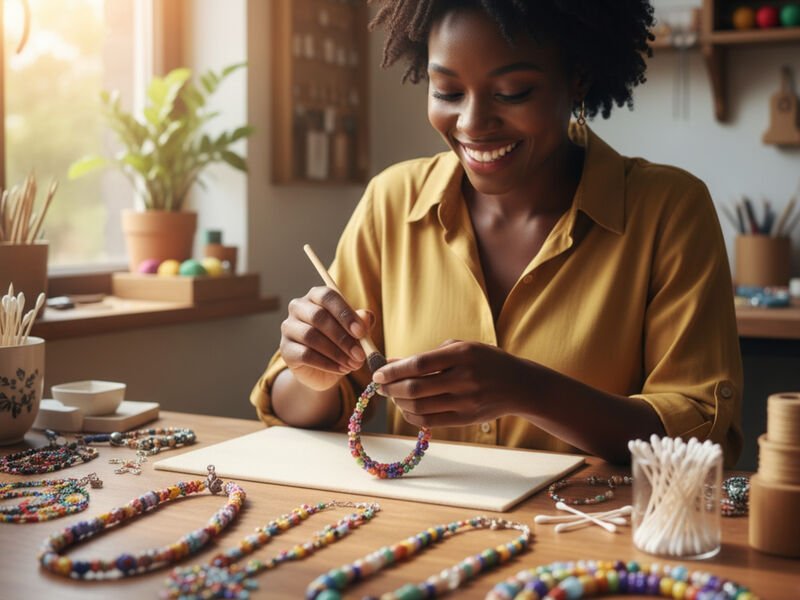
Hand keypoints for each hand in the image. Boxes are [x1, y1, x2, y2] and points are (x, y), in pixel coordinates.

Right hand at [279, 286, 373, 390]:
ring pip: (311, 336)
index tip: (361, 332)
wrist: (325, 370)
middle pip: (318, 316)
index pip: (328, 296)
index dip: (345, 313)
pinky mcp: (286, 349)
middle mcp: (298, 307)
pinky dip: (327, 364)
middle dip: (342, 337)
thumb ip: (362, 323)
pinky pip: (306, 355)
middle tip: (359, 354)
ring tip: (353, 364)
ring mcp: (289, 328)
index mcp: (316, 296)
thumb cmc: (341, 343)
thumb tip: (366, 317)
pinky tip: (341, 369)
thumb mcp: (355, 333)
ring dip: (336, 352)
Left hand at [372, 340, 531, 427]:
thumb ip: (428, 355)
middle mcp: (464, 378)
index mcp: (463, 355)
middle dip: (391, 388)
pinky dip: (412, 416)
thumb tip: (392, 363)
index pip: (419, 364)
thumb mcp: (461, 348)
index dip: (394, 371)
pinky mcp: (466, 419)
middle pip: (416, 388)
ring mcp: (466, 401)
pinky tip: (407, 408)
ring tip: (393, 396)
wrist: (520, 385)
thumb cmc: (485, 361)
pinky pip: (430, 421)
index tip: (378, 374)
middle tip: (380, 386)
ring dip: (399, 402)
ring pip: (420, 407)